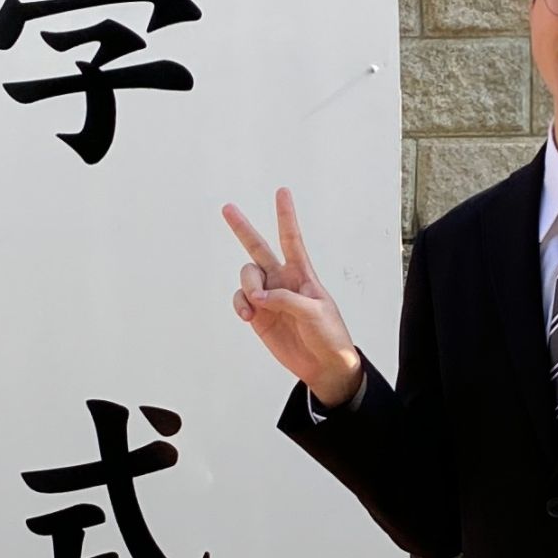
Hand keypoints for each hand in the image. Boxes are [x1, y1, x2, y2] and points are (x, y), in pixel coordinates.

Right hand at [223, 190, 363, 404]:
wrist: (324, 366)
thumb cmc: (329, 335)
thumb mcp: (315, 313)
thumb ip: (286, 299)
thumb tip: (258, 296)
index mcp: (302, 274)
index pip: (291, 239)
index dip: (286, 216)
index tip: (282, 192)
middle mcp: (282, 280)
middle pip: (258, 249)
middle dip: (242, 229)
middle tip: (228, 208)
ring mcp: (269, 297)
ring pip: (247, 277)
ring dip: (248, 286)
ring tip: (256, 304)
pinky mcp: (259, 315)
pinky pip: (241, 300)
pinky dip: (240, 305)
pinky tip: (249, 315)